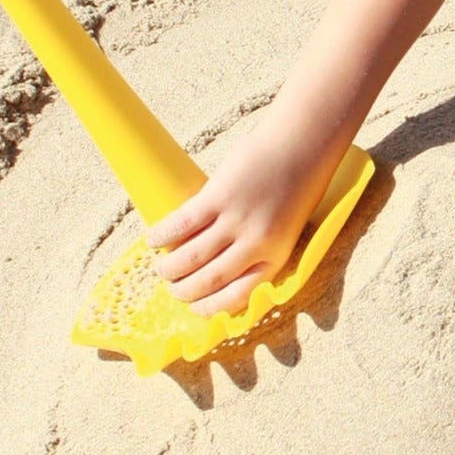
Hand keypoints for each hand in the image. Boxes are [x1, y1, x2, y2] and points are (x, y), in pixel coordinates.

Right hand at [147, 125, 320, 314]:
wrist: (301, 145)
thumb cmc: (295, 186)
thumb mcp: (284, 229)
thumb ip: (257, 248)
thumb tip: (217, 264)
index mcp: (275, 258)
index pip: (237, 296)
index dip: (210, 307)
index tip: (195, 308)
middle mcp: (255, 245)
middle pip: (209, 280)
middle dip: (184, 291)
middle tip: (172, 288)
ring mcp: (236, 221)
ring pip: (191, 257)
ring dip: (170, 268)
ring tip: (160, 268)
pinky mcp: (219, 196)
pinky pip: (183, 224)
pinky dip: (163, 235)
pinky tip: (153, 239)